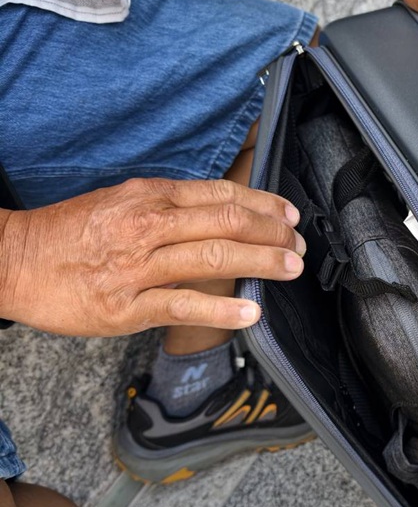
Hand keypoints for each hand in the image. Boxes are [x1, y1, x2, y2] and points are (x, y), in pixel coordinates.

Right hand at [0, 177, 303, 335]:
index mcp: (149, 196)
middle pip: (227, 221)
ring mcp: (138, 266)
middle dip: (272, 233)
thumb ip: (166, 207)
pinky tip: (253, 312)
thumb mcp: (119, 202)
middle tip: (299, 244)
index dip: (262, 204)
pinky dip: (223, 309)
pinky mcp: (127, 306)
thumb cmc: (66, 233)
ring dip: (261, 262)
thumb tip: (214, 213)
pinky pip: (183, 305)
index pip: (220, 194)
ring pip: (214, 257)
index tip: (288, 214)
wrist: (11, 260)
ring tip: (290, 268)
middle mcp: (149, 225)